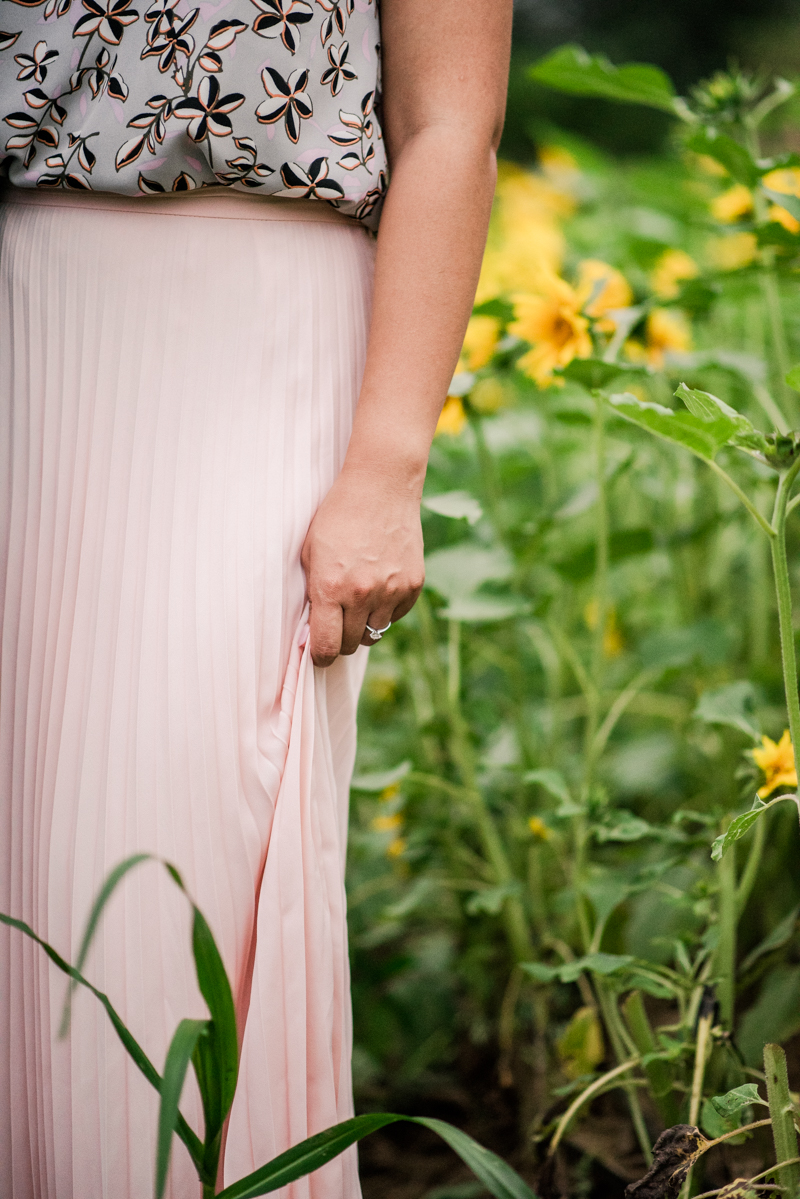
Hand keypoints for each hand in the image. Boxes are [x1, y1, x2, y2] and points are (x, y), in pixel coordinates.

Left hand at [301, 468, 424, 667]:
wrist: (380, 486)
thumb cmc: (337, 516)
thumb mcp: (310, 553)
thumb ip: (311, 593)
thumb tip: (311, 631)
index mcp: (331, 587)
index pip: (326, 647)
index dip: (319, 657)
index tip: (317, 654)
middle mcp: (363, 594)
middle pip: (350, 644)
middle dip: (339, 640)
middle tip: (335, 624)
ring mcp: (392, 590)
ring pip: (374, 633)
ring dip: (362, 626)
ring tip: (356, 602)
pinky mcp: (413, 584)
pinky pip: (395, 616)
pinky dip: (385, 610)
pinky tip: (377, 588)